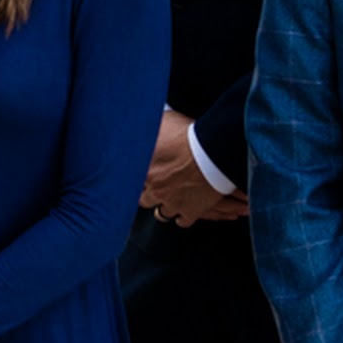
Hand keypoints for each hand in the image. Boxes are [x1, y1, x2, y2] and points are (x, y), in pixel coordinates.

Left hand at [143, 110, 247, 227]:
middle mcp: (154, 188)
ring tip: (168, 201)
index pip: (130, 179)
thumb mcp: (165, 122)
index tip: (140, 174)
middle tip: (155, 187)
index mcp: (145, 168)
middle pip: (143, 199)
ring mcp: (171, 202)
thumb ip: (152, 127)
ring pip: (161, 213)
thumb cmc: (190, 134)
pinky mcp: (190, 211)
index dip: (135, 177)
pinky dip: (183, 217)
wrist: (213, 152)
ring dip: (164, 206)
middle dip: (149, 193)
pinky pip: (182, 221)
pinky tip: (184, 213)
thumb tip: (143, 122)